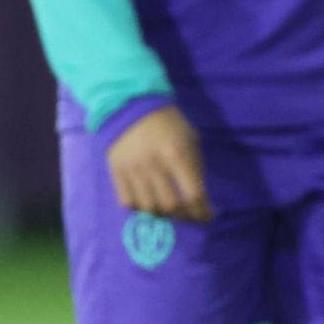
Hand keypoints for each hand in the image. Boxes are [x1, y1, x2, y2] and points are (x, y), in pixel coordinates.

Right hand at [106, 106, 212, 222]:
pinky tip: (148, 203)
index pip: (193, 194)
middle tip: (189, 215)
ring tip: (170, 211)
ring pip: (149, 208)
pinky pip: (127, 202)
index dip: (202, 211)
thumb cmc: (169, 124)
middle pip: (170, 206)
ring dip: (162, 214)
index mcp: (177, 154)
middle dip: (184, 215)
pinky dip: (140, 208)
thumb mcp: (190, 138)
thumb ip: (195, 166)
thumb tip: (201, 197)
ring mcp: (133, 170)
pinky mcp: (116, 172)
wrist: (132, 106)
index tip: (207, 217)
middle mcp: (154, 165)